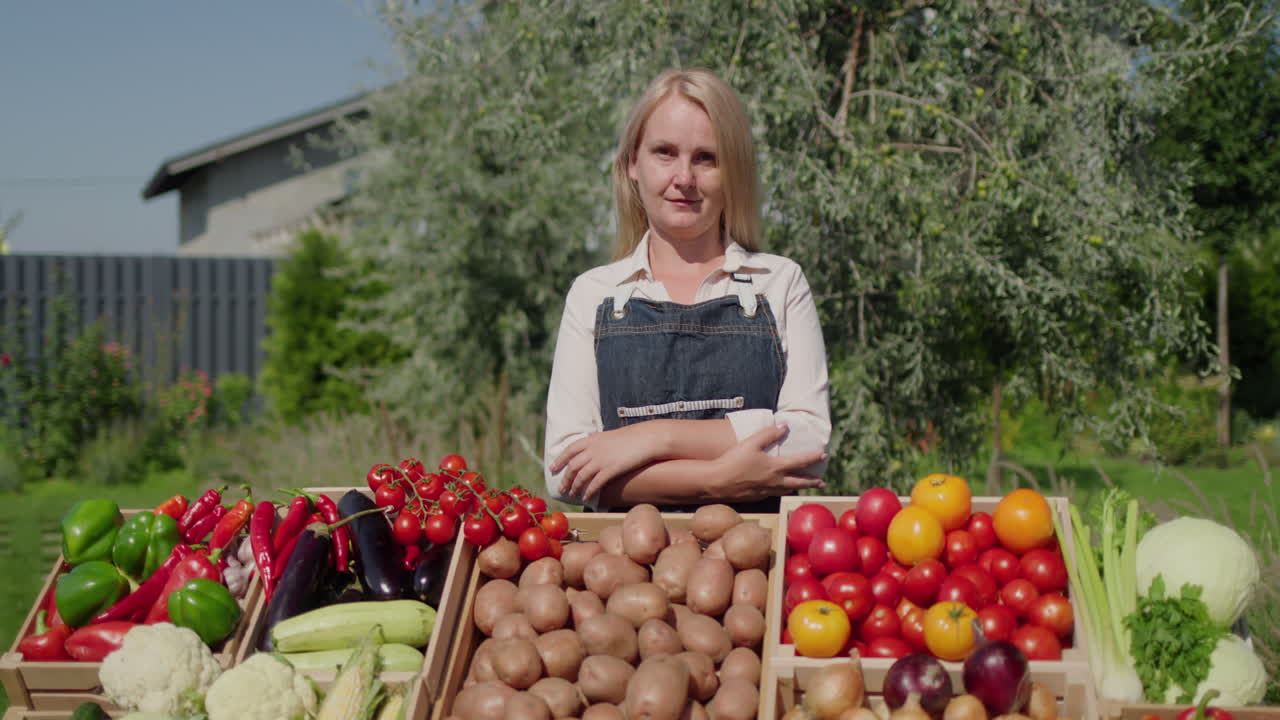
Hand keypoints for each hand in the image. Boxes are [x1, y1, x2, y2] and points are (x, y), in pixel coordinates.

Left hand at [553, 425, 662, 500]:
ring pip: (580, 476)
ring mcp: (601, 460)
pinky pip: (595, 483)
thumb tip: (590, 448)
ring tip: (571, 494)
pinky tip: (586, 497)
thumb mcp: (609, 436)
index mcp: (591, 439)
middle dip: (565, 478)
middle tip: (561, 488)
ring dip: (574, 487)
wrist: (645, 439)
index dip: (559, 460)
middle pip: (572, 466)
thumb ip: (597, 442)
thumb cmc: (630, 437)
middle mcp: (593, 449)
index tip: (553, 468)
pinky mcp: (610, 470)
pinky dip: (588, 492)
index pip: (569, 450)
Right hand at [710, 424, 826, 500]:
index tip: (824, 455)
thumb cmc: (733, 460)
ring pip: (787, 490)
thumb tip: (784, 426)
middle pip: (799, 482)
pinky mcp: (757, 497)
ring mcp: (766, 491)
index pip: (800, 461)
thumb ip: (769, 434)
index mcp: (775, 467)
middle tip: (822, 483)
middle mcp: (775, 481)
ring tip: (804, 487)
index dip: (813, 458)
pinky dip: (782, 491)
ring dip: (799, 488)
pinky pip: (774, 494)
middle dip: (812, 482)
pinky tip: (779, 489)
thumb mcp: (751, 442)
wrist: (717, 482)